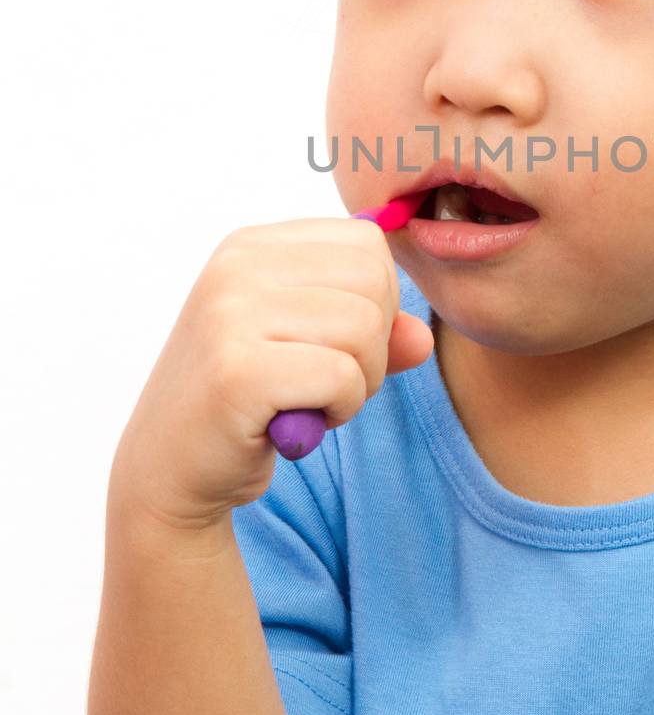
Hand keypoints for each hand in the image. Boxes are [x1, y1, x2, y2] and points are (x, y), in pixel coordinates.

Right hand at [106, 218, 434, 532]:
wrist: (169, 470)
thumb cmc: (248, 404)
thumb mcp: (314, 351)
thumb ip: (376, 333)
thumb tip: (423, 338)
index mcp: (253, 246)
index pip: (367, 243)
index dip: (378, 302)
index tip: (335, 344)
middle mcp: (236, 266)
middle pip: (374, 281)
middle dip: (374, 344)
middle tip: (327, 382)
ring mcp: (229, 315)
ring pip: (365, 327)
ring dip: (360, 382)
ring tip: (312, 401)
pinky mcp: (236, 371)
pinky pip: (341, 377)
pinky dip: (340, 408)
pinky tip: (301, 422)